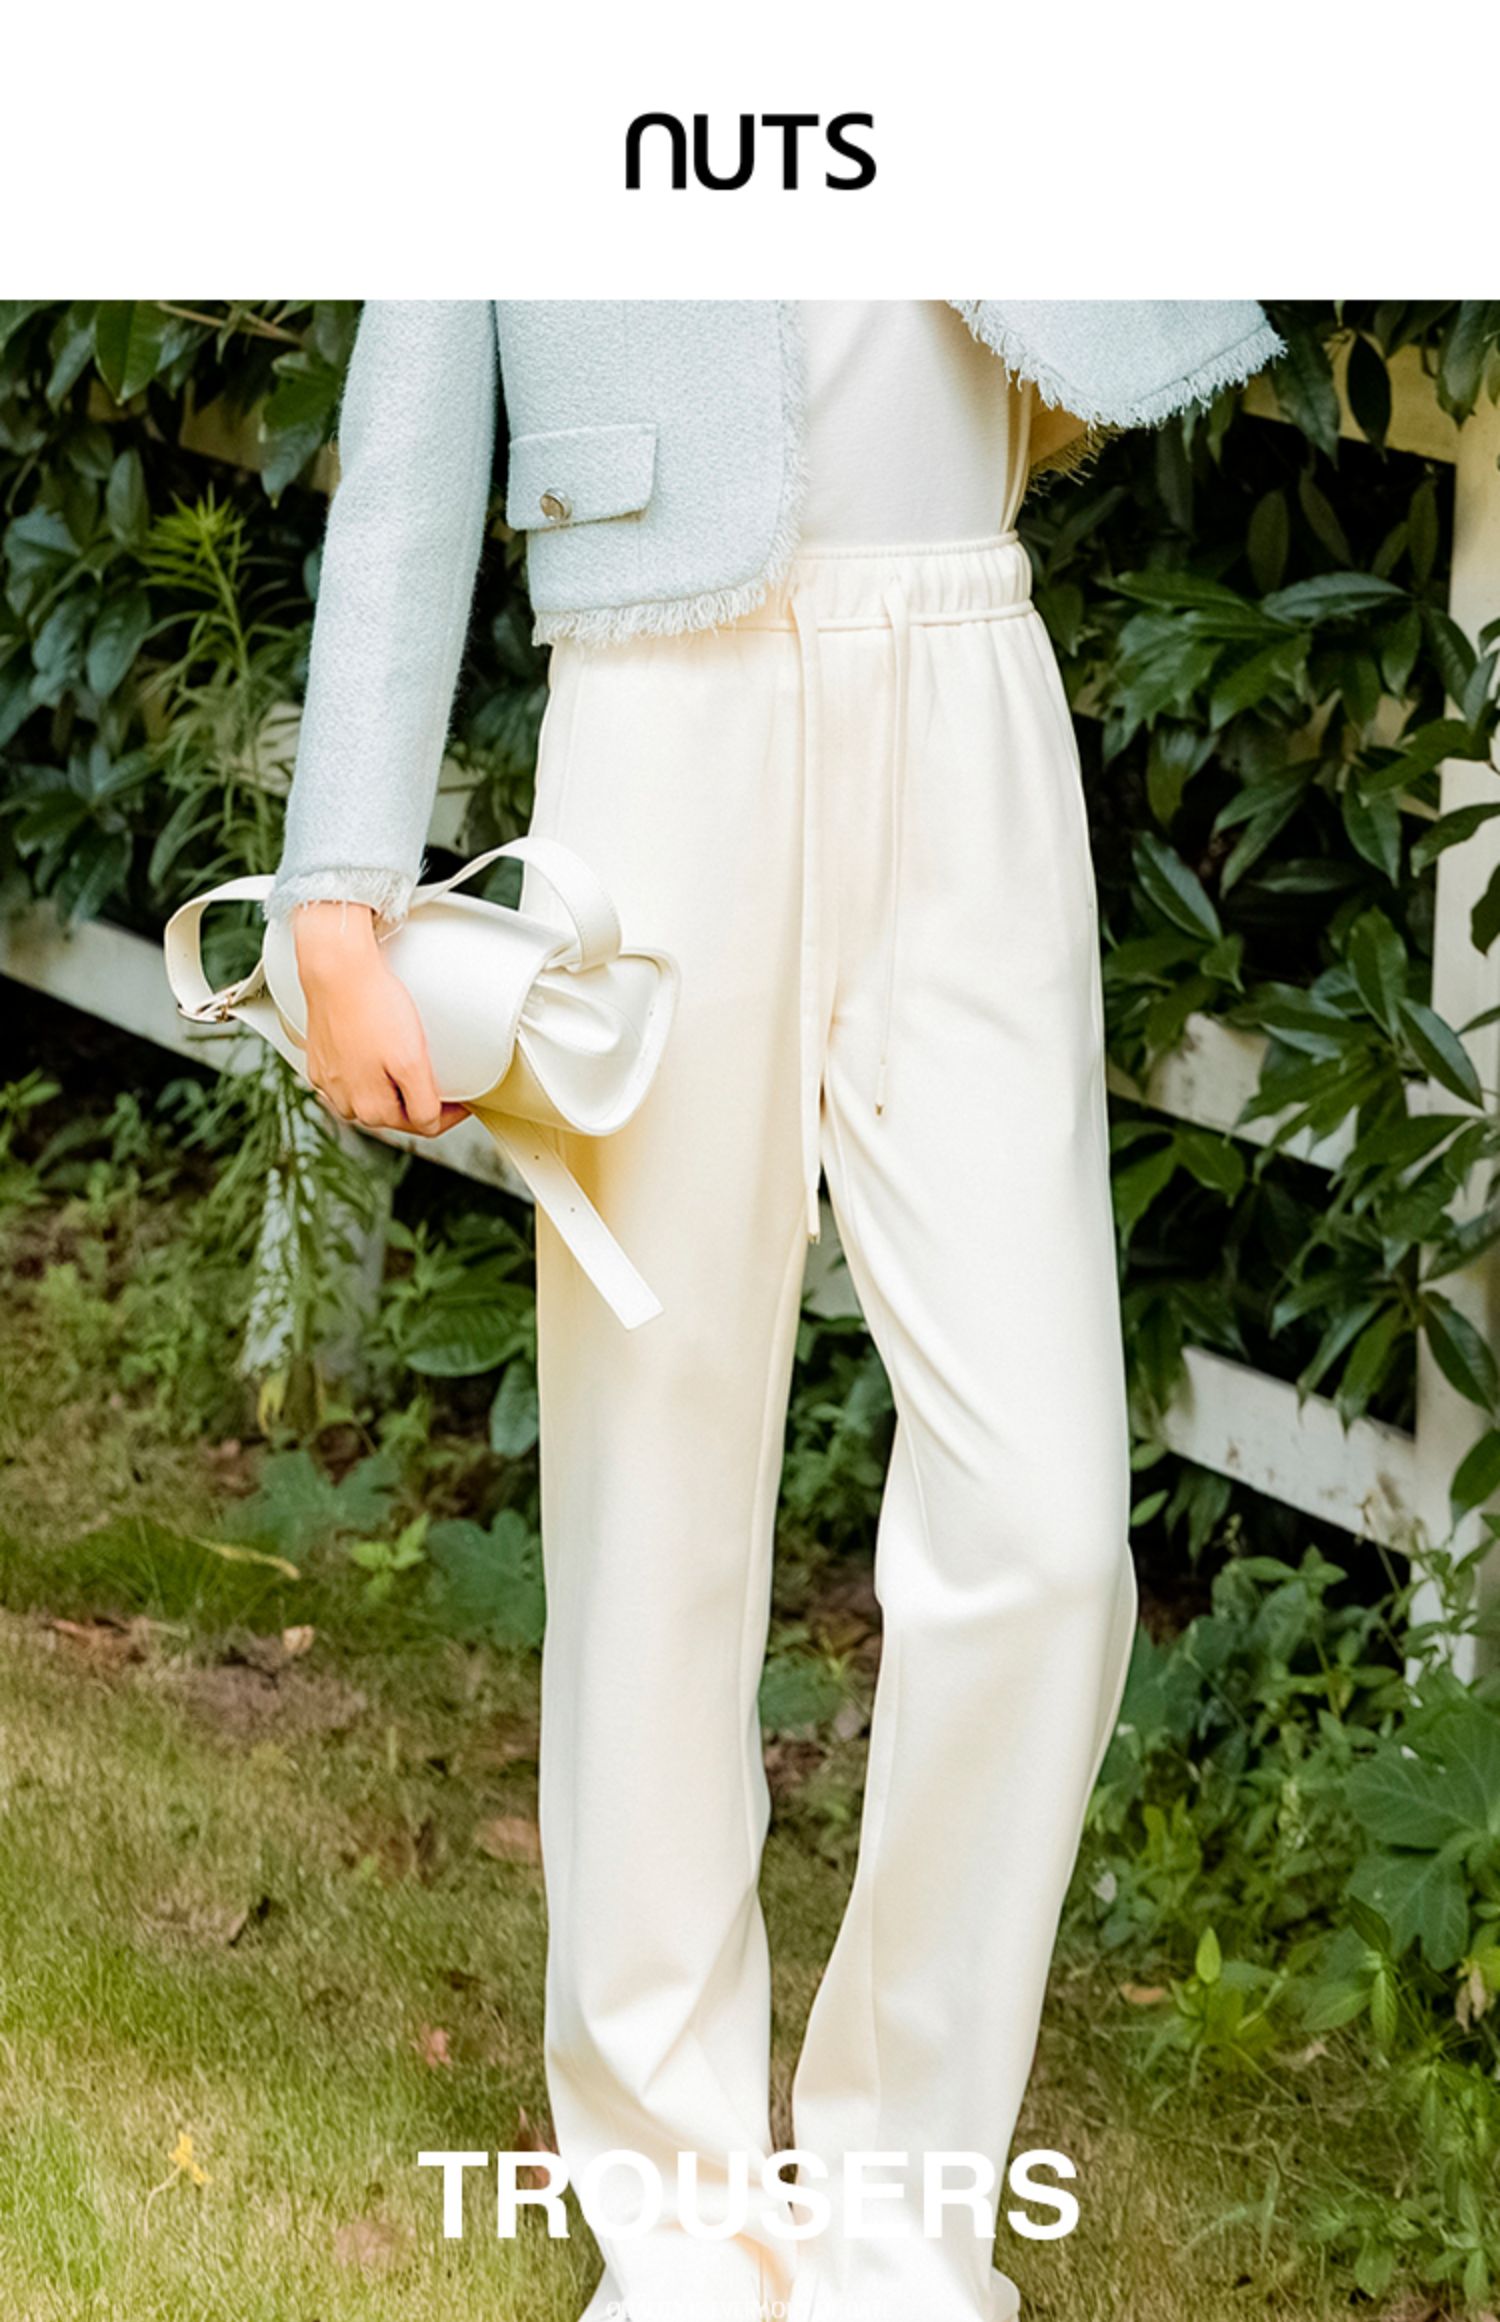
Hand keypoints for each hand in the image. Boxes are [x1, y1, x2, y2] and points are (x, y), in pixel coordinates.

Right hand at [292, 902, 468, 1138]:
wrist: (337, 970)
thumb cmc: (374, 1007)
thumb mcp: (411, 1062)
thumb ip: (422, 1103)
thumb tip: (429, 1124)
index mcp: (371, 1110)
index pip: (423, 1125)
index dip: (450, 1112)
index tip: (463, 1097)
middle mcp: (345, 1103)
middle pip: (397, 1113)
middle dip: (419, 1097)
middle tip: (437, 1073)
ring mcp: (329, 1083)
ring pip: (373, 1094)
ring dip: (392, 1084)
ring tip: (405, 1057)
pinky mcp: (320, 1062)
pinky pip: (352, 1075)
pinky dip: (367, 1067)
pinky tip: (375, 1047)